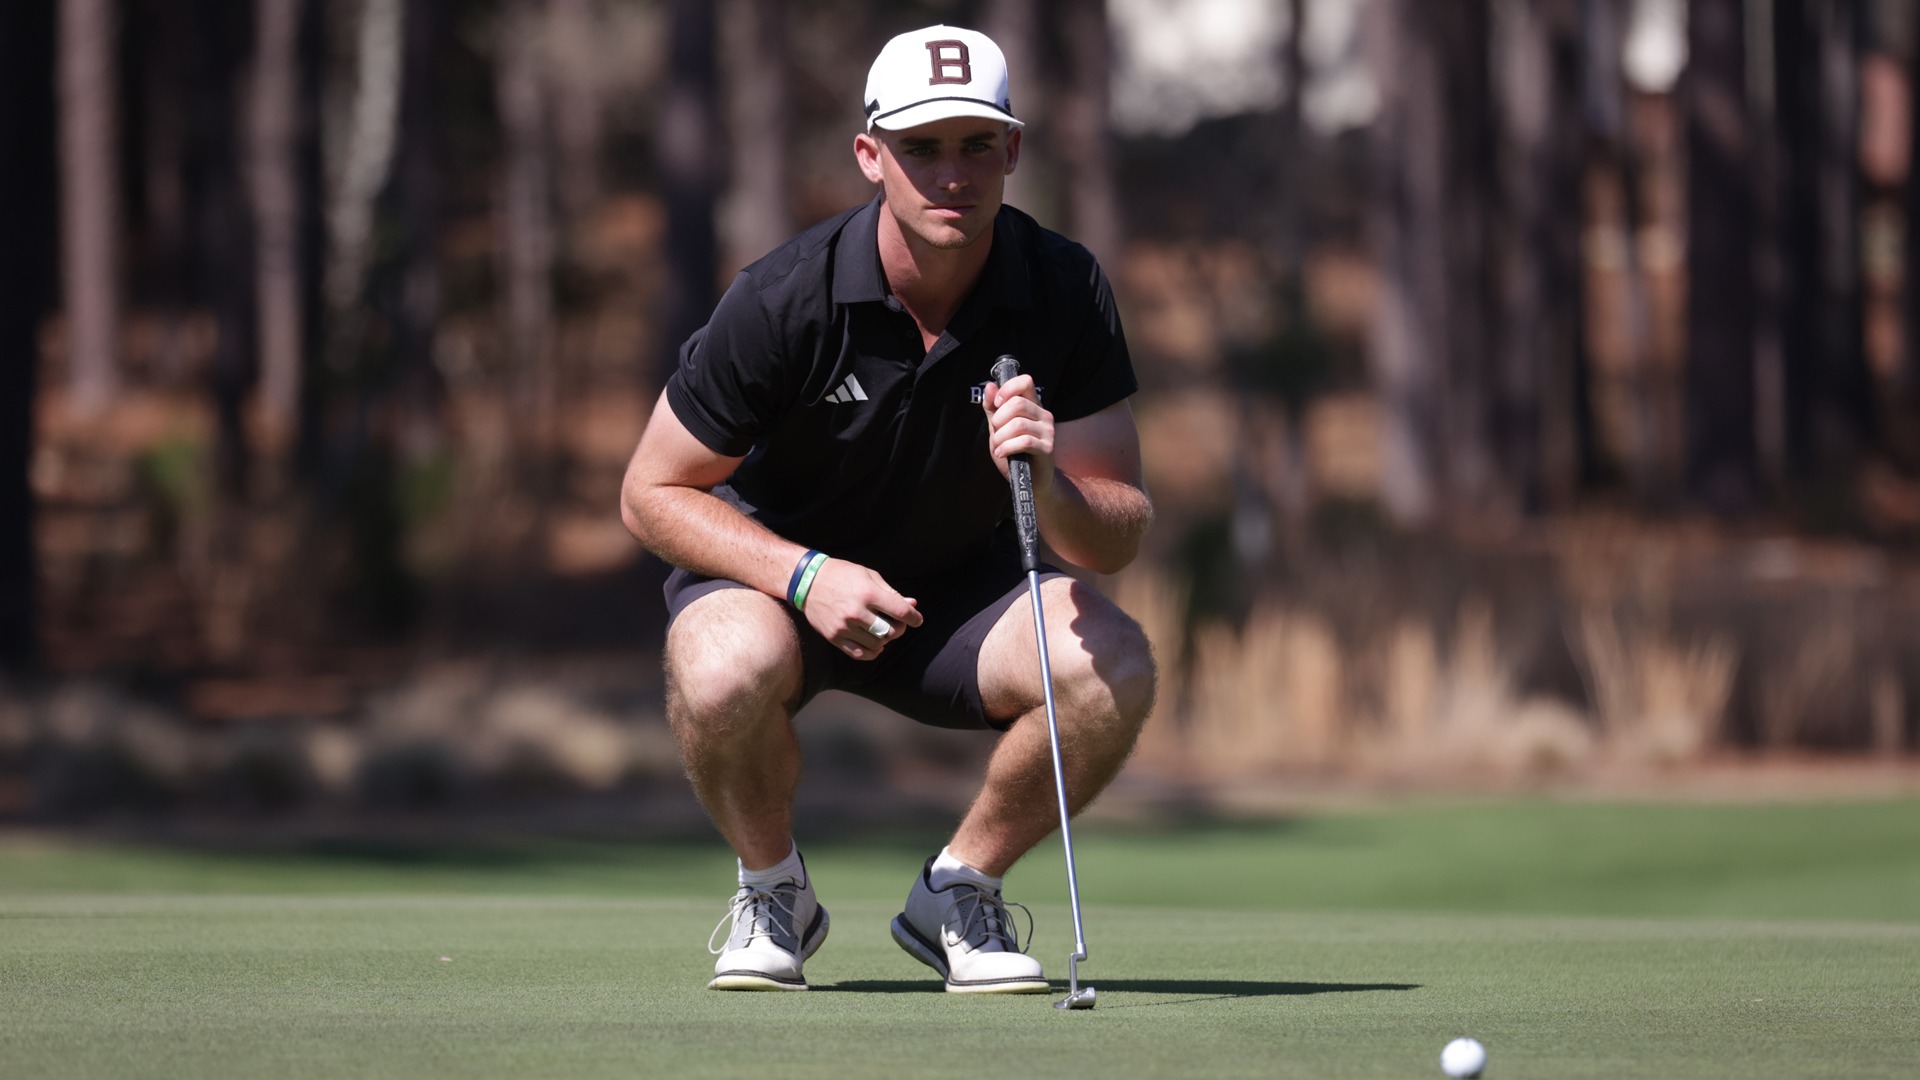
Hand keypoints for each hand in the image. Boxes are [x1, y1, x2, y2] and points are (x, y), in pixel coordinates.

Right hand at [800, 558, 923, 659]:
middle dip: (900, 629)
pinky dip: (872, 652)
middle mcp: (856, 612)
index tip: (917, 620)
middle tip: (898, 624)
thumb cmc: (842, 575)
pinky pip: (859, 653)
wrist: (807, 581)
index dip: (914, 617)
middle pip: (890, 631)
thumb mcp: (868, 575)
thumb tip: (912, 604)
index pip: (900, 611)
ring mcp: (844, 627)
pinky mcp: (834, 637)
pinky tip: (875, 644)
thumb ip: (891, 592)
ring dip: (885, 639)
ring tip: (882, 630)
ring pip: (877, 643)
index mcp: (867, 593)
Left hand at [982, 373, 1054, 494]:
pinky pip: (1024, 442)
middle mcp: (1044, 414)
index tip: (997, 404)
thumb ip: (993, 408)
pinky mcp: (1048, 448)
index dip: (1008, 389)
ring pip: (1018, 424)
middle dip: (998, 419)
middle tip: (996, 432)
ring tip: (998, 446)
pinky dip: (1007, 447)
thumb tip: (990, 386)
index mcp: (1033, 405)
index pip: (1025, 381)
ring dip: (1000, 437)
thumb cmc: (1015, 452)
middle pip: (1017, 403)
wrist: (1030, 480)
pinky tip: (1002, 454)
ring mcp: (1048, 431)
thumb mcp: (999, 428)